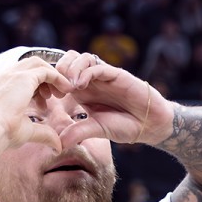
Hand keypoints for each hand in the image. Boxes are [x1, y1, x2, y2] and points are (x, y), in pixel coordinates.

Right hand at [0, 54, 73, 151]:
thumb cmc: (2, 134)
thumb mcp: (27, 131)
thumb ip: (44, 133)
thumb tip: (58, 146)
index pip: (20, 77)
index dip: (36, 87)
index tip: (45, 102)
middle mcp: (4, 77)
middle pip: (29, 66)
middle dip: (46, 78)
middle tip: (57, 96)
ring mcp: (12, 75)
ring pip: (37, 64)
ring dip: (52, 76)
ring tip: (62, 94)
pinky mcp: (23, 77)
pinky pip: (45, 70)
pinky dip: (57, 78)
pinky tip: (66, 90)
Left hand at [54, 50, 173, 147]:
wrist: (150, 125)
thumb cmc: (125, 126)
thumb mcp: (96, 129)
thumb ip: (78, 133)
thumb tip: (59, 144)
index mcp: (83, 92)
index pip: (61, 75)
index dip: (53, 81)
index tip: (52, 96)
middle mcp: (91, 80)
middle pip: (68, 60)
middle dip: (59, 70)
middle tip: (59, 88)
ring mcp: (103, 76)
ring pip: (81, 58)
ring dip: (71, 68)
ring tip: (71, 86)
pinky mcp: (116, 74)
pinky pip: (97, 65)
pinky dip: (86, 72)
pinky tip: (81, 85)